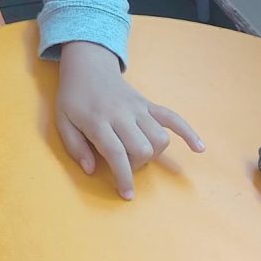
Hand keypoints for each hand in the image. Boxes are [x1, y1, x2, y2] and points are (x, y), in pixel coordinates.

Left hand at [56, 42, 204, 199]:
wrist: (88, 66)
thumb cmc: (73, 98)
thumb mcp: (62, 121)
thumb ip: (75, 147)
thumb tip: (90, 170)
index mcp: (98, 121)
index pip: (117, 153)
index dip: (124, 176)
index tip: (127, 194)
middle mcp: (122, 114)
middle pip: (143, 148)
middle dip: (137, 166)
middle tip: (123, 164)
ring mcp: (138, 108)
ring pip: (159, 138)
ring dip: (153, 154)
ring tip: (138, 154)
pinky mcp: (148, 104)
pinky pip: (173, 118)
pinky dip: (188, 133)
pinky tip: (199, 148)